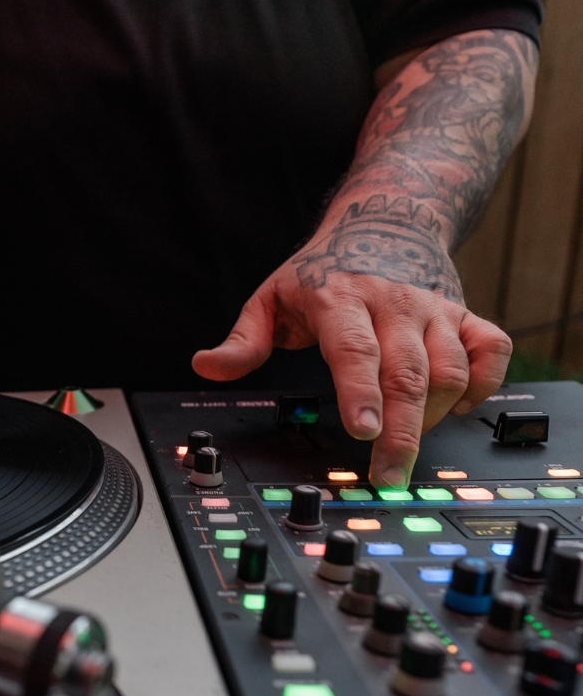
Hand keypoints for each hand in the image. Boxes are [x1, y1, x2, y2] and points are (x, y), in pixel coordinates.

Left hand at [191, 199, 511, 486]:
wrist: (384, 221)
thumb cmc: (321, 271)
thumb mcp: (270, 299)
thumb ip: (242, 341)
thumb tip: (204, 366)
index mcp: (341, 299)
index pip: (355, 350)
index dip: (361, 393)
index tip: (363, 432)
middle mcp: (394, 303)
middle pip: (407, 373)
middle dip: (401, 430)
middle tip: (388, 474)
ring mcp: (435, 310)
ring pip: (450, 369)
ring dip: (432, 415)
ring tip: (404, 443)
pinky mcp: (466, 315)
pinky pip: (491, 353)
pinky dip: (481, 386)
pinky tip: (452, 407)